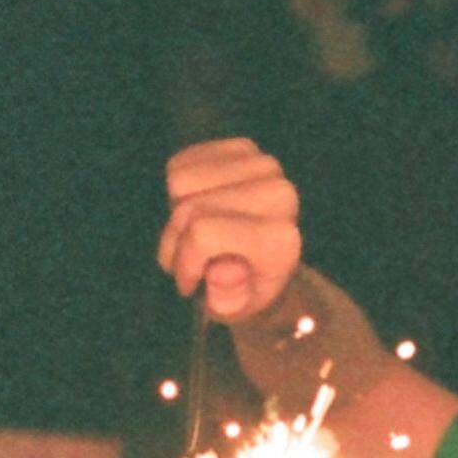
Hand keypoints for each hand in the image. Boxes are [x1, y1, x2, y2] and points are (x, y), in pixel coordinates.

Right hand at [157, 137, 301, 320]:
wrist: (263, 261)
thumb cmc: (244, 288)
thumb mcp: (233, 309)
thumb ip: (227, 299)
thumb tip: (223, 271)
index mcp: (282, 240)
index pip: (203, 233)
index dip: (184, 261)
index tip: (188, 283)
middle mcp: (281, 195)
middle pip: (189, 209)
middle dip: (176, 241)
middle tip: (185, 262)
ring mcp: (263, 166)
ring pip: (180, 184)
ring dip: (175, 214)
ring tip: (194, 235)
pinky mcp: (243, 148)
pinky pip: (181, 164)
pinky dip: (179, 192)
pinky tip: (199, 209)